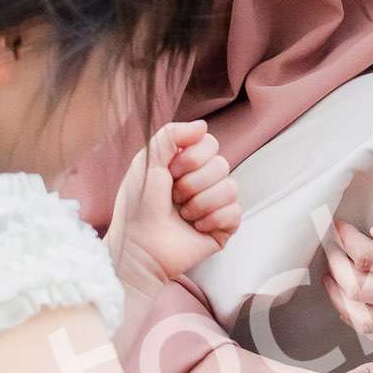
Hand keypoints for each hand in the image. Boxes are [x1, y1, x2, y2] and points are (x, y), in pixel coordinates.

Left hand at [109, 121, 239, 284]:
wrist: (139, 247)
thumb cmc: (137, 208)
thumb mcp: (146, 163)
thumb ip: (170, 135)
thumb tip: (202, 125)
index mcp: (186, 165)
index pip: (210, 143)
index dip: (191, 157)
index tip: (170, 172)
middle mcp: (204, 182)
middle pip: (222, 164)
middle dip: (194, 183)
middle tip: (174, 198)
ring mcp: (216, 205)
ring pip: (230, 188)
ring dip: (201, 203)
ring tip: (183, 215)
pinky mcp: (224, 228)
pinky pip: (235, 212)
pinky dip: (213, 219)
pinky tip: (196, 228)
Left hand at [325, 198, 372, 347]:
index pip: (370, 259)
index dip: (347, 242)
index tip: (340, 227)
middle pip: (363, 292)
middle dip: (338, 269)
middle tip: (333, 252)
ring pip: (371, 323)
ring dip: (344, 303)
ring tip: (334, 282)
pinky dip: (369, 325)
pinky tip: (360, 306)